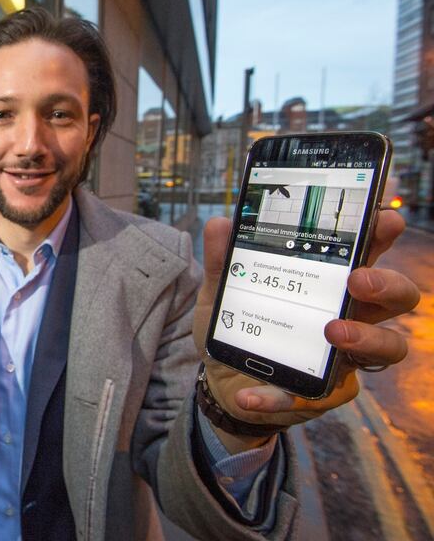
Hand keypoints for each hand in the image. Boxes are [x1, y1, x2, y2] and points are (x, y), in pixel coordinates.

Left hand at [192, 210, 419, 440]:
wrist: (220, 382)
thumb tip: (220, 224)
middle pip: (397, 298)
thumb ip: (222, 262)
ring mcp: (345, 356)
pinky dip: (279, 397)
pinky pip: (319, 396)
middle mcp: (349, 315)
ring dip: (366, 338)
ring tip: (333, 332)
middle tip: (358, 280)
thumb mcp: (221, 294)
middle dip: (388, 285)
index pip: (366, 254)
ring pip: (387, 347)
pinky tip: (249, 394)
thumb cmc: (238, 328)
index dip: (381, 236)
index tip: (384, 220)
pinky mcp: (327, 392)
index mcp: (329, 283)